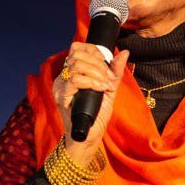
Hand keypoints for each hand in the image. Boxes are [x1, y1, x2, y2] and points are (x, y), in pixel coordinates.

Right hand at [52, 42, 130, 167]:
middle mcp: (62, 78)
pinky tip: (100, 89)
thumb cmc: (97, 114)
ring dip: (97, 73)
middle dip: (98, 64)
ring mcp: (60, 87)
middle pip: (77, 54)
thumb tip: (124, 53)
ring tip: (105, 85)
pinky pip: (75, 81)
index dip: (93, 51)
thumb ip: (115, 71)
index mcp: (71, 73)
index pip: (76, 48)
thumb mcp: (109, 88)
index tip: (106, 64)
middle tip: (107, 78)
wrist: (90, 136)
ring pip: (77, 66)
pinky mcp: (61, 97)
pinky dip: (92, 82)